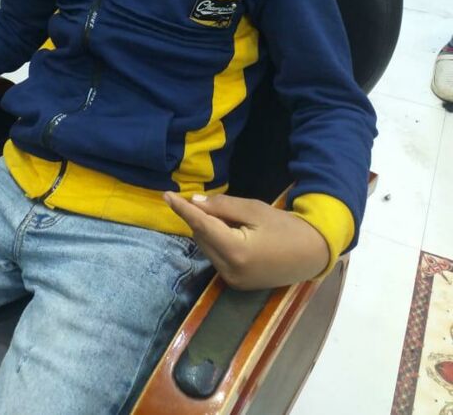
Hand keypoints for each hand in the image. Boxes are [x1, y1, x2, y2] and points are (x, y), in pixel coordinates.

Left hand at [164, 192, 329, 289]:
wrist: (313, 254)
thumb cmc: (286, 228)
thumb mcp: (255, 209)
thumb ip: (223, 206)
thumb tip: (195, 202)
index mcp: (235, 251)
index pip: (201, 225)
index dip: (182, 209)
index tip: (166, 195)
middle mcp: (229, 270)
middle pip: (202, 237)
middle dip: (202, 218)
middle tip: (216, 204)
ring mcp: (232, 280)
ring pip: (207, 247)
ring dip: (209, 230)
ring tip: (233, 220)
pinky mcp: (236, 284)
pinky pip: (217, 257)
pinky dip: (218, 242)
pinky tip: (234, 233)